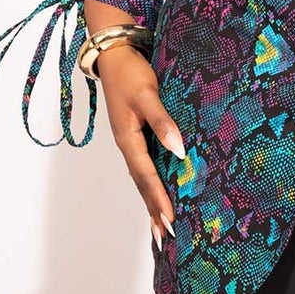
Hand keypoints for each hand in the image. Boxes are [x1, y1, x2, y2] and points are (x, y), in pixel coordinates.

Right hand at [95, 42, 184, 249]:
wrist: (115, 56)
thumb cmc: (130, 73)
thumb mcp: (147, 94)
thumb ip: (162, 121)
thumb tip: (179, 150)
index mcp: (128, 139)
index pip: (146, 176)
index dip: (158, 198)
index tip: (170, 220)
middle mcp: (128, 146)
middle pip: (142, 185)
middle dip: (154, 211)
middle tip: (166, 237)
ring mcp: (131, 143)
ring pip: (142, 180)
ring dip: (151, 204)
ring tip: (160, 229)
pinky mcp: (136, 137)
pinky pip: (145, 169)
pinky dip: (151, 188)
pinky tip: (158, 197)